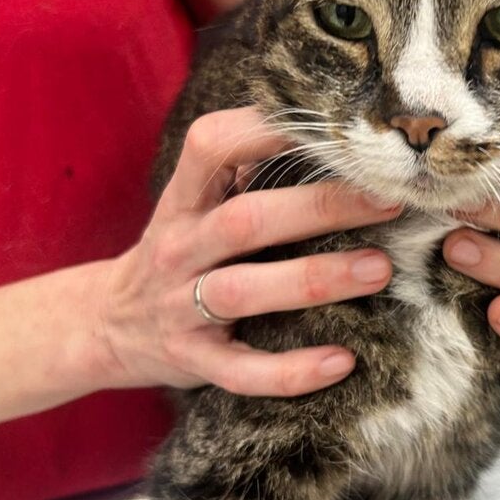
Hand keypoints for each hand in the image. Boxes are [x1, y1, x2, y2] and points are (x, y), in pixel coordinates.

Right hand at [98, 108, 399, 397]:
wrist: (111, 324)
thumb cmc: (183, 252)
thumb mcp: (197, 205)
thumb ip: (249, 172)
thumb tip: (337, 139)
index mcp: (184, 200)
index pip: (213, 147)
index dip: (267, 130)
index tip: (334, 128)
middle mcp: (180, 248)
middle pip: (247, 221)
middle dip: (320, 208)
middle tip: (388, 202)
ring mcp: (182, 307)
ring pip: (246, 291)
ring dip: (316, 278)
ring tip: (380, 270)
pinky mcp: (193, 360)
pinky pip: (243, 370)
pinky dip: (292, 371)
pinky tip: (342, 362)